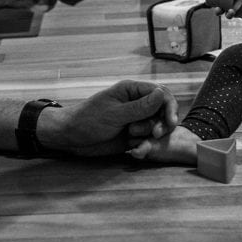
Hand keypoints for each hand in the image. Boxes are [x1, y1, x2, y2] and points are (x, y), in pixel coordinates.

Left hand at [39, 80, 177, 156]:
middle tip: (154, 134)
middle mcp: (136, 103)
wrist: (70, 138)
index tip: (171, 122)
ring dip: (148, 135)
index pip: (160, 93)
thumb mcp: (115, 114)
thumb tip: (163, 93)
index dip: (169, 106)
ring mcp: (134, 119)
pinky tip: (135, 151)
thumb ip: (140, 107)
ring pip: (155, 126)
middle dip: (160, 123)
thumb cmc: (87, 120)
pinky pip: (146, 139)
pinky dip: (144, 145)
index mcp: (132, 90)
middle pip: (162, 111)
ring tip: (132, 140)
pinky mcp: (131, 135)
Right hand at [211, 0, 241, 21]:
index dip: (211, 4)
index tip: (209, 2)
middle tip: (218, 9)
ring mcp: (235, 12)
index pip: (216, 3)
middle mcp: (228, 8)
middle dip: (218, 11)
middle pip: (220, 12)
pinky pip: (241, 13)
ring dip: (229, 14)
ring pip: (229, 15)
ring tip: (231, 11)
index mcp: (224, 1)